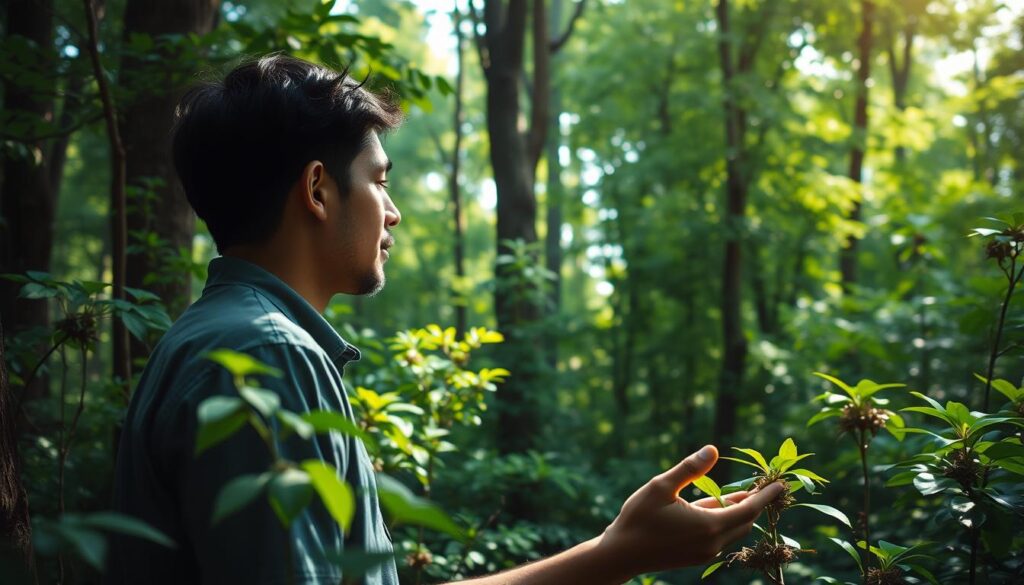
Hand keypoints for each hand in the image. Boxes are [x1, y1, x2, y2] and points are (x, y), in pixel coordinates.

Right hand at [596, 445, 783, 578]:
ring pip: (734, 530)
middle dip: (756, 503)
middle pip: (745, 521)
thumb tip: (713, 450)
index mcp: (708, 525)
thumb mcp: (660, 487)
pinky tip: (718, 508)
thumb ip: (689, 469)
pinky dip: (726, 521)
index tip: (781, 485)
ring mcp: (705, 553)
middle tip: (764, 484)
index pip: (748, 509)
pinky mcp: (697, 557)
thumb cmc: (638, 518)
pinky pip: (722, 537)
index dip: (766, 496)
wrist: (621, 554)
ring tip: (742, 493)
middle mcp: (712, 543)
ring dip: (740, 512)